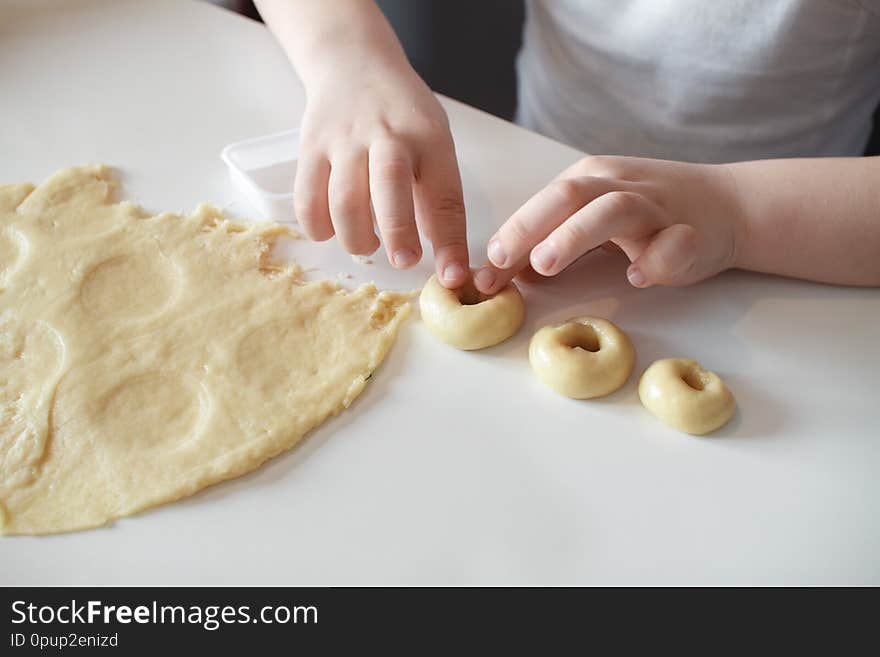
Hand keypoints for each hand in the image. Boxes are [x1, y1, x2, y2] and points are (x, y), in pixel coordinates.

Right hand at [295, 62, 468, 287]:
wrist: (353, 62)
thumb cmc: (402, 113)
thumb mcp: (434, 142)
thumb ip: (436, 194)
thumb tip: (443, 256)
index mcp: (428, 138)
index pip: (445, 195)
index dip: (450, 241)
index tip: (452, 276)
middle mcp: (386, 136)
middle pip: (389, 187)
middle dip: (398, 233)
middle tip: (404, 261)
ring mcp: (343, 141)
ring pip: (343, 200)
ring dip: (357, 238)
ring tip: (369, 245)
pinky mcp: (310, 149)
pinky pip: (307, 200)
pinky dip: (319, 228)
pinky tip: (333, 230)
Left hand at [473, 155, 744, 293]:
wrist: (730, 204)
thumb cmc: (649, 216)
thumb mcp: (594, 221)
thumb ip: (551, 242)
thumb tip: (501, 271)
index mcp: (592, 180)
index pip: (542, 202)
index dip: (510, 235)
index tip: (483, 272)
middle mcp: (620, 186)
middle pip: (569, 194)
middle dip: (529, 226)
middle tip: (501, 261)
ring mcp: (658, 206)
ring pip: (614, 209)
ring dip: (575, 235)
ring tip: (545, 264)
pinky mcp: (693, 232)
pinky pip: (676, 240)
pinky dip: (657, 257)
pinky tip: (638, 276)